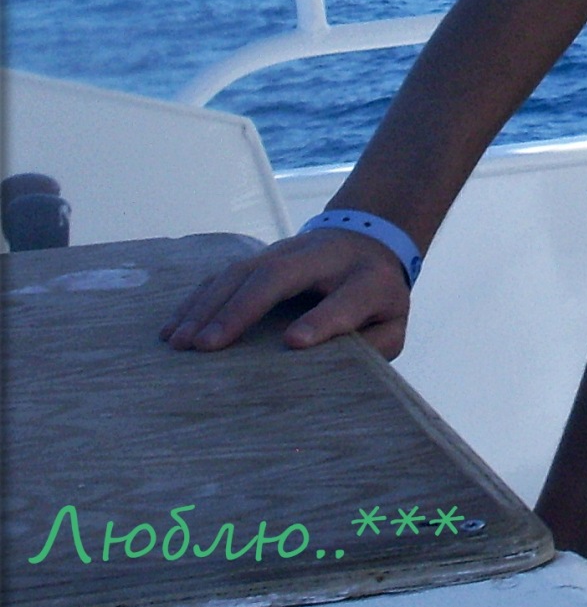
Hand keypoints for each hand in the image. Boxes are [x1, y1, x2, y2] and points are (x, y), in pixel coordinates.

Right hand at [159, 229, 411, 358]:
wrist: (368, 238)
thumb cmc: (375, 295)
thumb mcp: (392, 320)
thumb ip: (378, 344)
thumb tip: (345, 368)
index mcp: (365, 279)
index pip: (347, 297)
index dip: (323, 320)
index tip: (294, 343)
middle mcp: (322, 257)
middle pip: (279, 274)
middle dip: (241, 308)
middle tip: (206, 346)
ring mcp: (286, 251)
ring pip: (243, 270)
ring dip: (207, 305)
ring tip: (180, 342)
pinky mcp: (261, 256)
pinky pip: (224, 274)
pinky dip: (196, 300)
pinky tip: (173, 328)